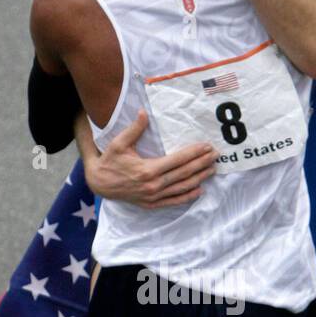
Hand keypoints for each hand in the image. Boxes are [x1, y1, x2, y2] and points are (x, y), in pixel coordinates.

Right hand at [85, 109, 217, 207]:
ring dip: (199, 179)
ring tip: (212, 170)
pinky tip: (199, 190)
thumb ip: (134, 129)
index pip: (177, 160)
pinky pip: (174, 201)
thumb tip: (144, 112)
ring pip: (182, 188)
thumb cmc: (110, 161)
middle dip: (202, 164)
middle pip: (184, 174)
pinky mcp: (152, 203)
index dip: (194, 153)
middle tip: (216, 156)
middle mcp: (154, 185)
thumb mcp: (119, 143)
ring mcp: (154, 196)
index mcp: (148, 169)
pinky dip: (187, 196)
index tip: (206, 146)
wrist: (99, 184)